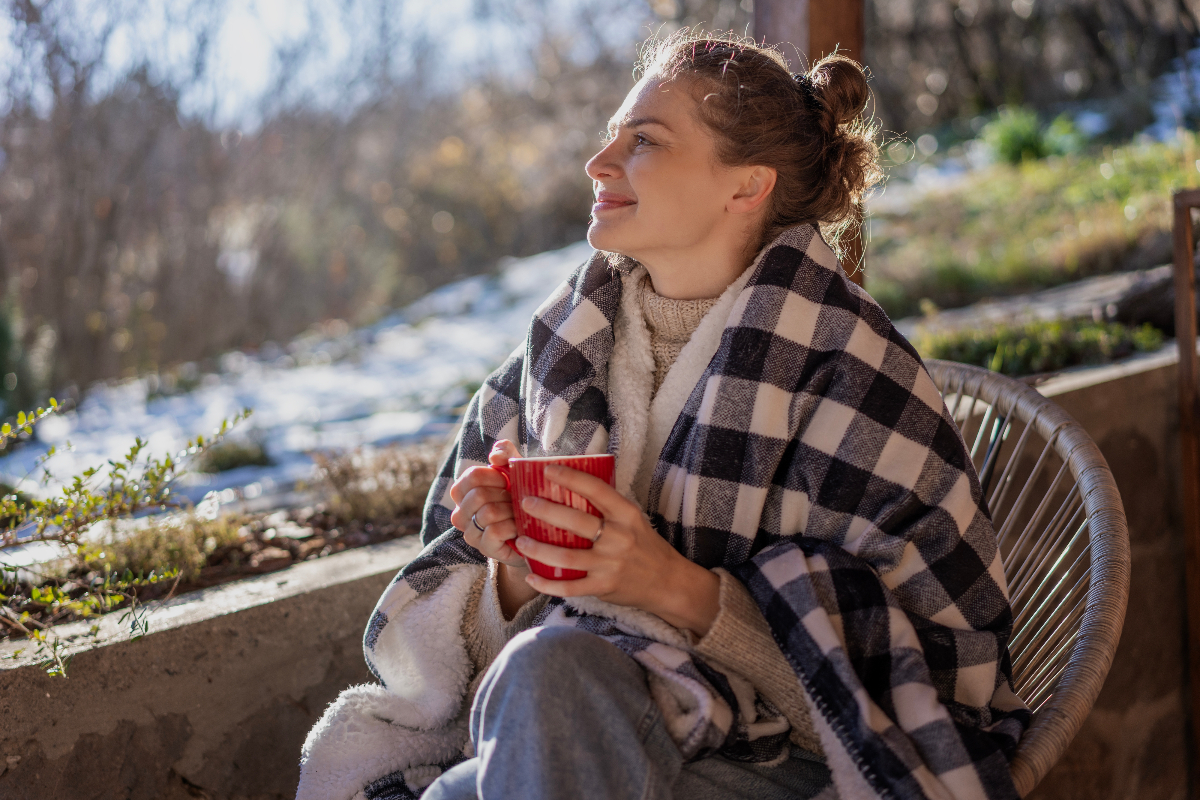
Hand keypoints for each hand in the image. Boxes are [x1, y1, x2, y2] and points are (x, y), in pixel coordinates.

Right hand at [448, 440, 525, 569]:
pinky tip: (519, 528)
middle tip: (516, 501)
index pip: (471, 476)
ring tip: (519, 514)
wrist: (534, 532)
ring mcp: (470, 533)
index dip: (494, 476)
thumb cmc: (519, 498)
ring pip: (488, 513)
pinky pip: (495, 531)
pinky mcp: (484, 548)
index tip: (508, 481)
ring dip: (511, 511)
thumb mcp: (515, 470)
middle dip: (505, 496)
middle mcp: (460, 513)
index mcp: (463, 492)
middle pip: (479, 495)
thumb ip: (505, 454)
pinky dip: (512, 526)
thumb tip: (494, 456)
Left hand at [514, 464, 719, 635]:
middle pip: (577, 522)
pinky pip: (570, 587)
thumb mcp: (634, 520)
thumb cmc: (646, 546)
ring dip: (540, 550)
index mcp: (626, 515)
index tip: (547, 469)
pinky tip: (532, 577)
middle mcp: (619, 538)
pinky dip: (549, 584)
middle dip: (547, 512)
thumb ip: (609, 507)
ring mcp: (611, 564)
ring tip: (521, 541)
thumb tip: (573, 484)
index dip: (571, 477)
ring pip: (568, 557)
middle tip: (525, 503)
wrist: (669, 583)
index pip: (597, 489)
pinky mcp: (604, 586)